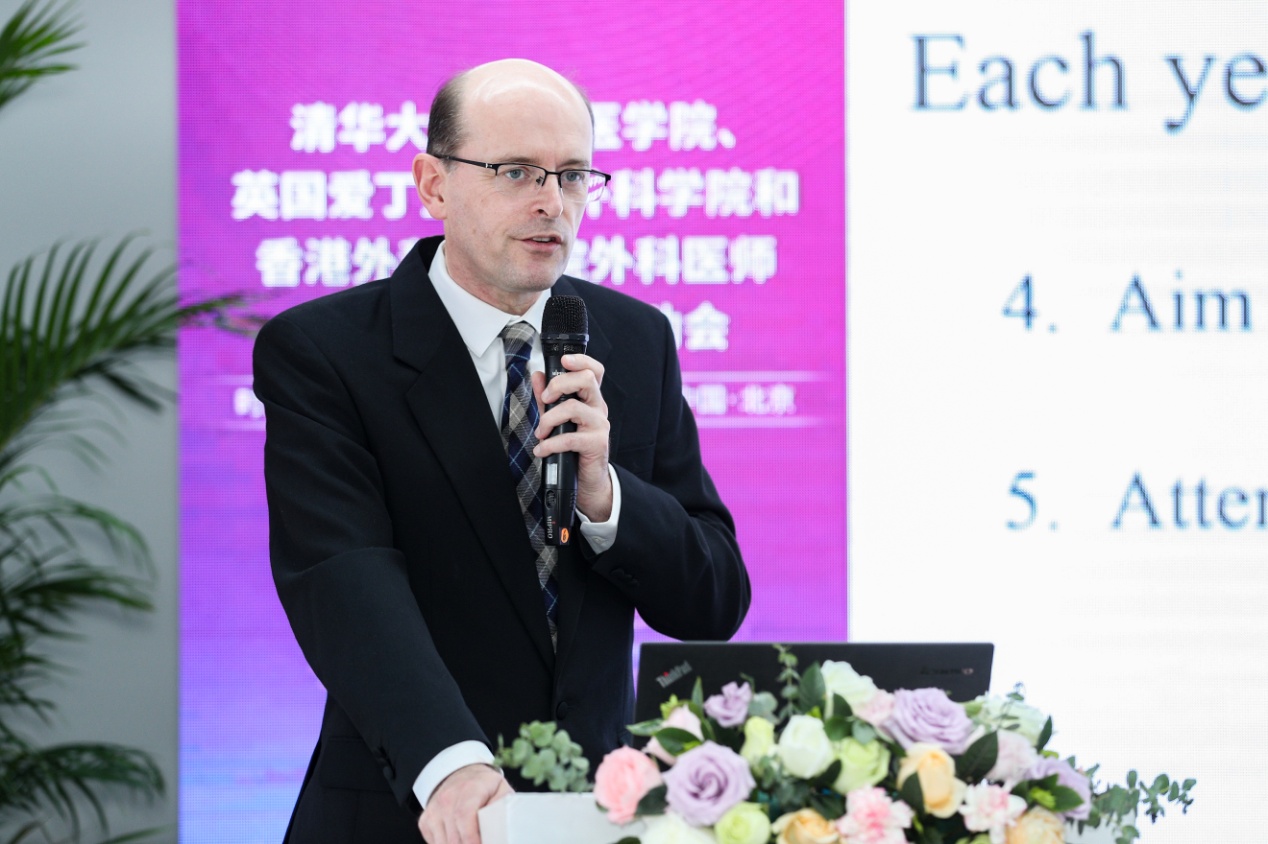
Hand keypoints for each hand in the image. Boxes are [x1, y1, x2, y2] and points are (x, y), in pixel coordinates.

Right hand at [417, 764, 512, 843]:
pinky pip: (434, 843)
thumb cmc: (484, 786)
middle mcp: (447, 798)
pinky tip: (458, 839)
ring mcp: (434, 810)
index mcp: (469, 789)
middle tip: (482, 843)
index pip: (464, 816)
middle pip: (454, 837)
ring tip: (472, 841)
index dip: (471, 839)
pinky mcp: (425, 820)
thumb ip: (503, 807)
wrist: (461, 775)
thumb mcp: (501, 790)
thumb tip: (503, 828)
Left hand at [531, 353, 612, 521]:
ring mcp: (599, 425)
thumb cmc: (574, 447)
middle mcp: (598, 408)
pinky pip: (570, 437)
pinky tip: (542, 450)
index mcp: (590, 399)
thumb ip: (547, 398)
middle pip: (586, 379)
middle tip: (545, 399)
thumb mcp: (557, 420)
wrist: (588, 479)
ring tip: (540, 433)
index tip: (564, 361)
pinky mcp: (597, 443)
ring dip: (549, 419)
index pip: (594, 371)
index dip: (581, 360)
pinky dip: (550, 444)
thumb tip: (537, 375)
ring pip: (573, 407)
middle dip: (559, 384)